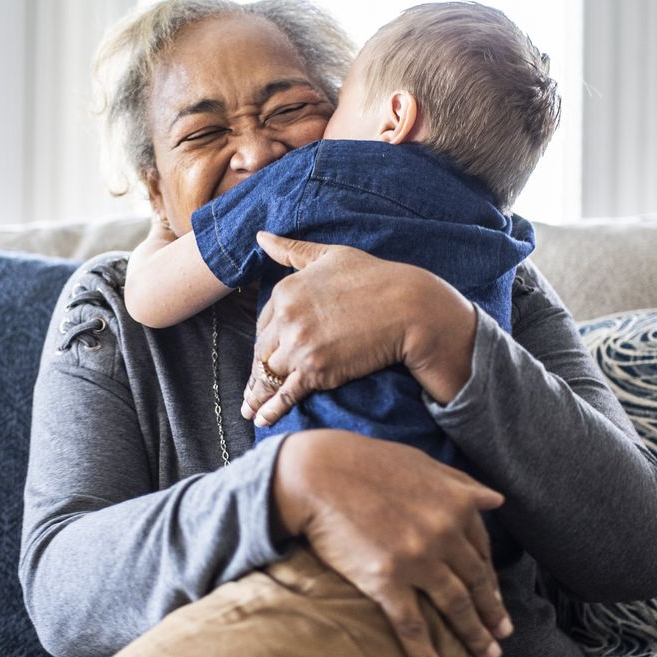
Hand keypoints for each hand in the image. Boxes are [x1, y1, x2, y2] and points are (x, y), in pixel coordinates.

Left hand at [244, 232, 477, 425]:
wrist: (408, 307)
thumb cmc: (375, 278)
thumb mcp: (330, 256)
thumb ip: (291, 250)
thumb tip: (260, 236)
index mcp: (285, 291)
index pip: (264, 324)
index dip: (265, 342)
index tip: (263, 356)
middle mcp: (287, 319)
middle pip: (262, 352)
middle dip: (256, 372)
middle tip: (249, 391)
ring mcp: (300, 346)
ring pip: (268, 375)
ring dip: (256, 395)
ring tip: (248, 409)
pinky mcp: (316, 371)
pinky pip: (285, 394)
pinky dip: (270, 410)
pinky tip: (260, 420)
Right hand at [273, 430, 513, 656]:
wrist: (317, 472)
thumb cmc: (366, 462)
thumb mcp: (422, 463)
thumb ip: (460, 483)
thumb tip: (496, 499)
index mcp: (457, 505)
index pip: (482, 550)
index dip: (491, 578)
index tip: (494, 596)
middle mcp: (445, 533)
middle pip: (477, 582)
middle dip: (492, 612)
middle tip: (502, 634)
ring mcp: (418, 560)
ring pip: (456, 607)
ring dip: (475, 636)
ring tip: (487, 655)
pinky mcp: (387, 582)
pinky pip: (413, 628)